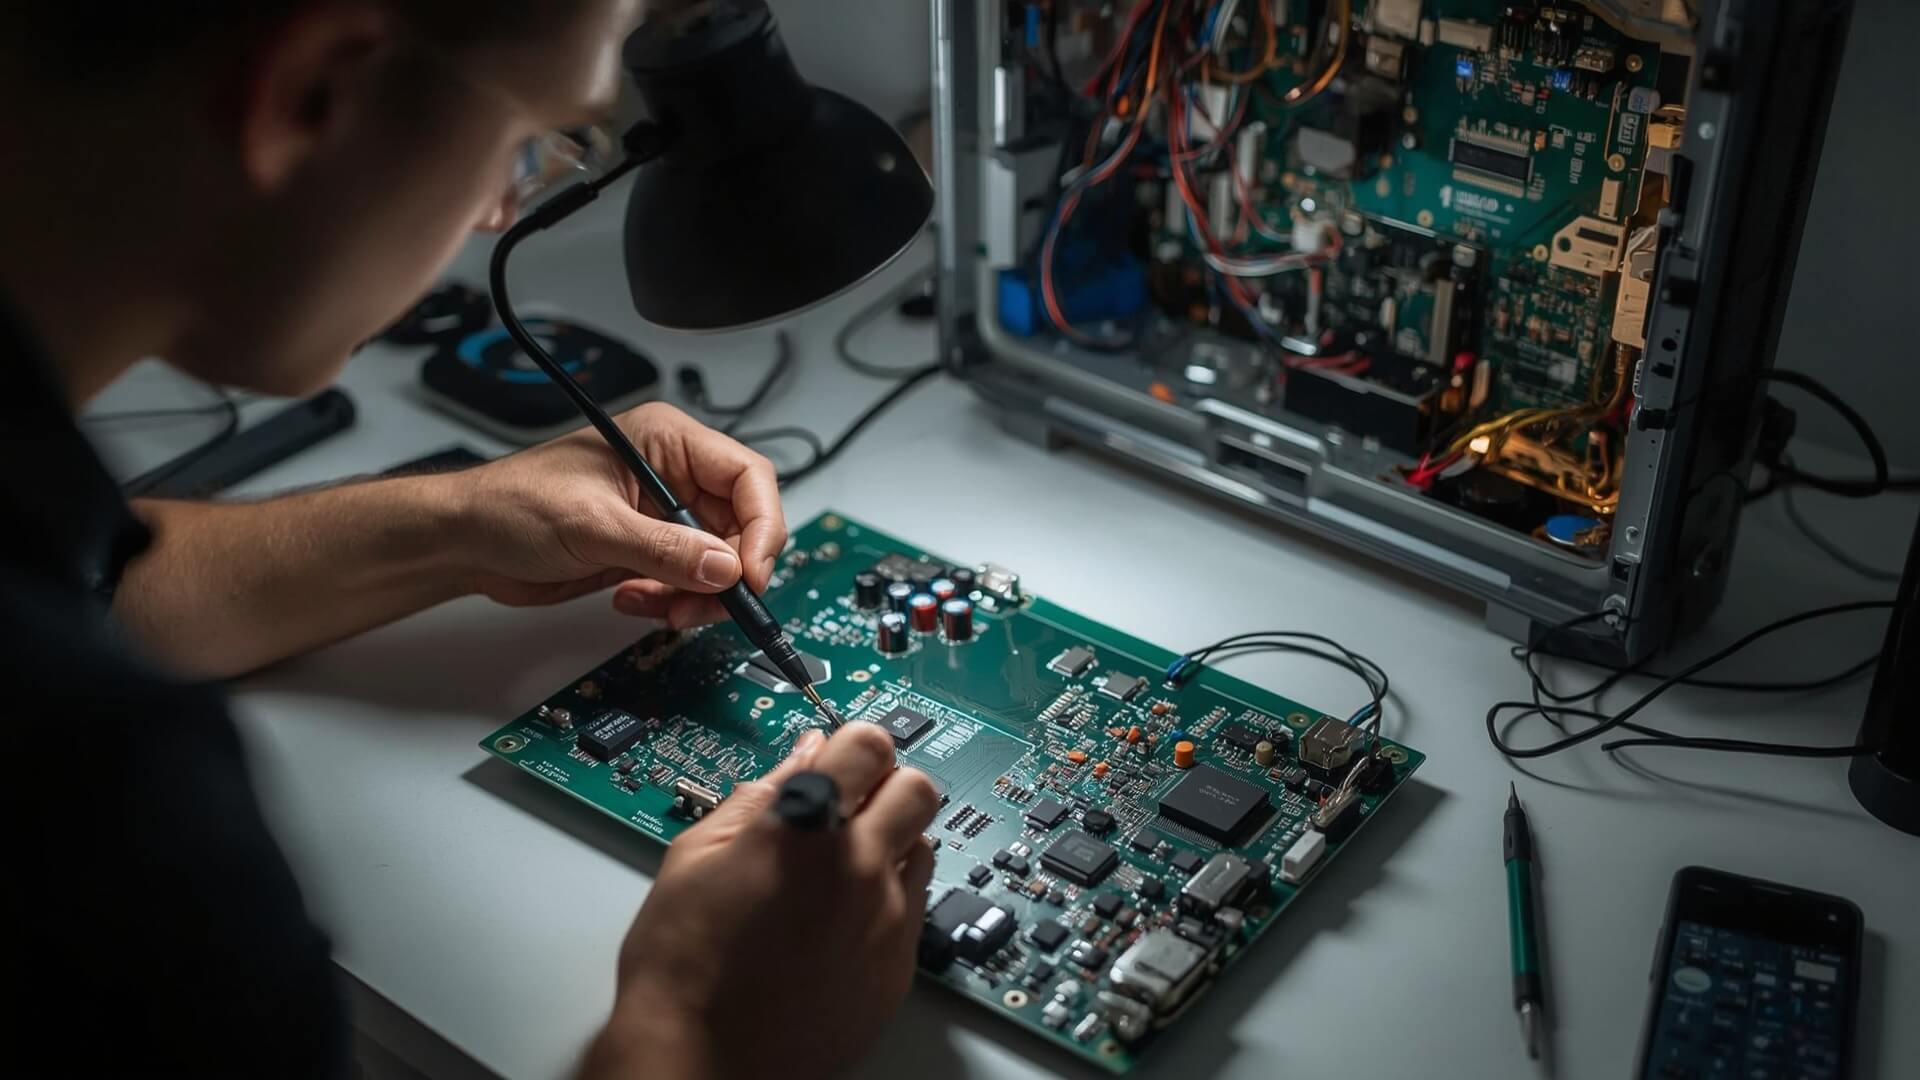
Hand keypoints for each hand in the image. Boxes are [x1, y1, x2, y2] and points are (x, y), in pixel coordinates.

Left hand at [452, 402, 785, 626]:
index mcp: (667, 442)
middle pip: (742, 527)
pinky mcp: (649, 552)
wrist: (465, 542)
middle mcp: (673, 476)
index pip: (747, 477)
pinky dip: (670, 601)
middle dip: (727, 573)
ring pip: (719, 564)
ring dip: (697, 595)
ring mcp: (663, 517)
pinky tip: (631, 599)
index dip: (762, 526)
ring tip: (660, 607)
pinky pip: (687, 584)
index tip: (751, 574)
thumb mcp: (592, 525)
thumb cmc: (510, 505)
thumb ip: (665, 549)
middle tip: (708, 604)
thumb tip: (726, 568)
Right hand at [583, 724, 942, 1079]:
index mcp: (805, 826)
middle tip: (851, 805)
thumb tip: (802, 755)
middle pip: (917, 787)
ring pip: (925, 847)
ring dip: (894, 842)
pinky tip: (845, 920)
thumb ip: (756, 795)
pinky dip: (889, 900)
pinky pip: (914, 909)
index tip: (843, 757)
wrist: (701, 1060)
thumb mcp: (694, 857)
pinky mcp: (899, 968)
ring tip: (844, 867)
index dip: (854, 744)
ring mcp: (886, 920)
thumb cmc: (683, 965)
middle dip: (886, 787)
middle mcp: (858, 866)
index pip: (868, 744)